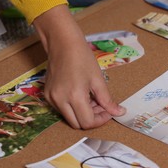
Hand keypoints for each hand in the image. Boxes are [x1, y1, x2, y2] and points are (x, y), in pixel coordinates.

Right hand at [33, 5, 125, 128]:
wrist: (63, 43)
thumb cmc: (83, 58)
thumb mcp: (98, 79)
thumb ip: (107, 100)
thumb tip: (119, 112)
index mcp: (74, 96)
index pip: (87, 122)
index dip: (101, 120)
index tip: (109, 111)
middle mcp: (60, 100)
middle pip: (77, 124)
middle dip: (92, 118)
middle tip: (102, 106)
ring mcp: (51, 99)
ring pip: (69, 118)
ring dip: (83, 113)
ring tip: (93, 99)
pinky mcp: (47, 95)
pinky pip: (62, 109)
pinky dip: (74, 107)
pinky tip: (82, 95)